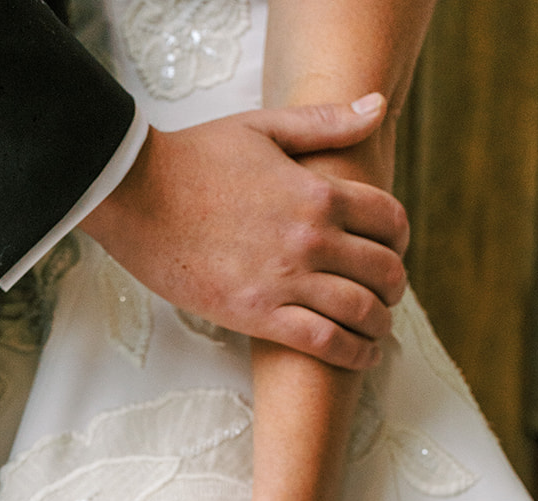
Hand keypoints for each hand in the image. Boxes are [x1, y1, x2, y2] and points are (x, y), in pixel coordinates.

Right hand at [80, 98, 408, 370]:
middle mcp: (310, 238)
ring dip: (379, 323)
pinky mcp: (258, 316)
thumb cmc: (193, 158)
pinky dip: (354, 353)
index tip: (394, 249)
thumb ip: (324, 122)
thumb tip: (378, 106)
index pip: (389, 219)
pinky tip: (362, 355)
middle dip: (395, 285)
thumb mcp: (263, 126)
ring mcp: (285, 280)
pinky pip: (324, 343)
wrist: (136, 195)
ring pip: (361, 311)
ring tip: (377, 328)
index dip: (401, 238)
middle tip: (388, 294)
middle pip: (384, 270)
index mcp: (317, 191)